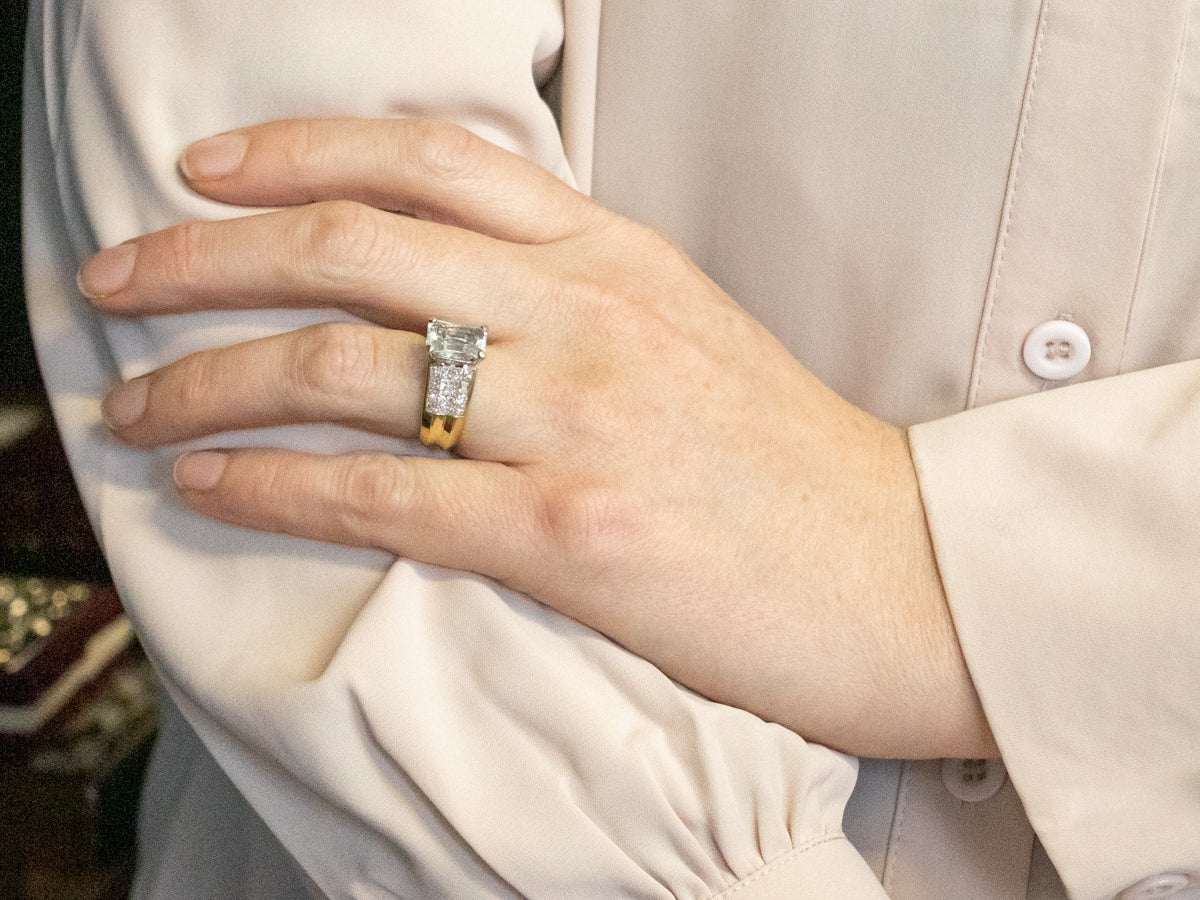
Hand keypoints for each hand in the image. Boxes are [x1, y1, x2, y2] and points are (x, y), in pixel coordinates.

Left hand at [80, 117, 994, 758]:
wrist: (899, 576)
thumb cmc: (790, 469)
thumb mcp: (688, 335)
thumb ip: (576, 297)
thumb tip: (456, 295)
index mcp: (617, 255)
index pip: (430, 159)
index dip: (296, 151)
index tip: (206, 176)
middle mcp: (588, 313)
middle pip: (352, 244)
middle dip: (203, 257)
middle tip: (114, 279)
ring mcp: (578, 416)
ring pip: (344, 363)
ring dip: (210, 376)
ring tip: (132, 404)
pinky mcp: (572, 530)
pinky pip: (378, 493)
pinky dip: (269, 485)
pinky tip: (205, 483)